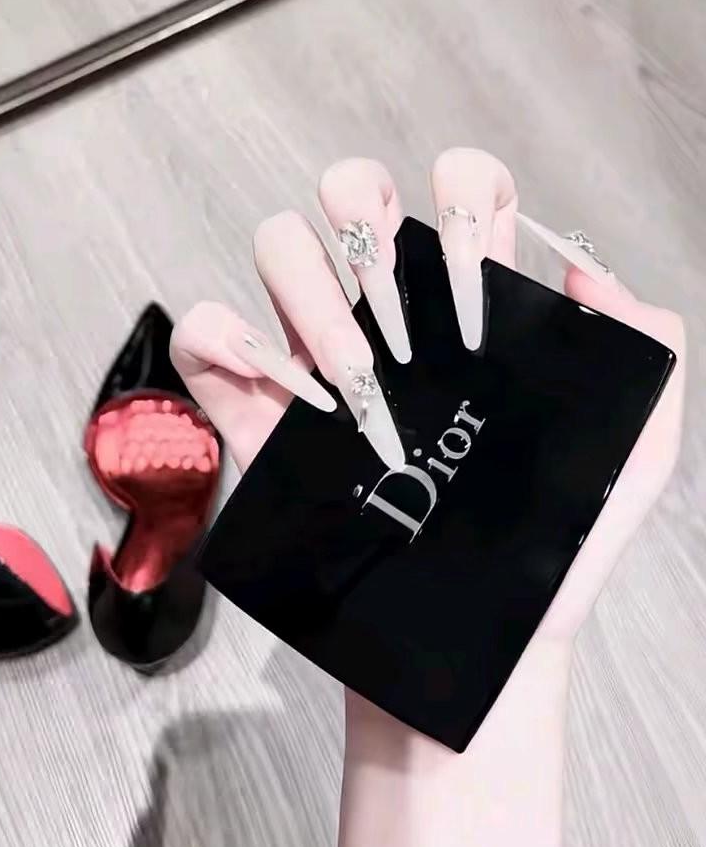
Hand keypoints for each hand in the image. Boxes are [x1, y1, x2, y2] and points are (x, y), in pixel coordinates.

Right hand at [171, 148, 684, 645]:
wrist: (467, 651)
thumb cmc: (544, 566)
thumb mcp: (630, 464)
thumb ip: (644, 359)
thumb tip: (589, 273)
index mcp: (469, 317)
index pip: (461, 197)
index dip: (465, 198)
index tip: (476, 281)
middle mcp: (388, 322)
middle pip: (352, 195)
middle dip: (368, 220)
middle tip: (402, 320)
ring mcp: (314, 363)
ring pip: (278, 245)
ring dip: (307, 292)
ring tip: (353, 386)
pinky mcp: (252, 417)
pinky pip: (202, 336)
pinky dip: (219, 338)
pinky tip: (274, 393)